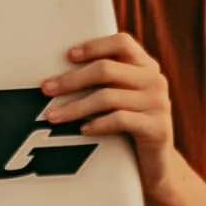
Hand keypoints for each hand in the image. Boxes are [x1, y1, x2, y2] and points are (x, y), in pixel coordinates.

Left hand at [40, 33, 174, 194]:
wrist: (156, 163)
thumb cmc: (128, 121)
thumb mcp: (120, 94)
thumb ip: (104, 78)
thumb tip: (56, 72)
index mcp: (145, 64)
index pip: (122, 42)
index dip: (94, 46)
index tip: (68, 55)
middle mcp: (154, 80)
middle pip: (106, 69)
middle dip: (71, 79)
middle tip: (46, 88)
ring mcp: (158, 104)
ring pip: (108, 97)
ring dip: (75, 107)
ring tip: (52, 116)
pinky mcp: (157, 128)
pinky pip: (120, 120)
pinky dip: (97, 123)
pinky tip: (82, 130)